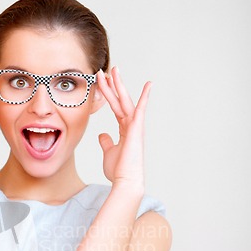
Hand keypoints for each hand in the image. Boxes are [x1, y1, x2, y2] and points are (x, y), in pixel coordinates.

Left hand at [96, 67, 150, 188]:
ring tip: (114, 70)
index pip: (115, 107)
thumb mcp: (109, 152)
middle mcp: (131, 125)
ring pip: (126, 101)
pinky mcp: (137, 129)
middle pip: (120, 100)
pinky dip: (145, 97)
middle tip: (107, 69)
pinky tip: (149, 84)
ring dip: (119, 85)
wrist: (125, 180)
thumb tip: (102, 135)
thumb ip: (106, 141)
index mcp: (125, 129)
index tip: (102, 82)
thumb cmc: (119, 169)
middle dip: (113, 84)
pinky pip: (140, 110)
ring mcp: (135, 126)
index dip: (108, 94)